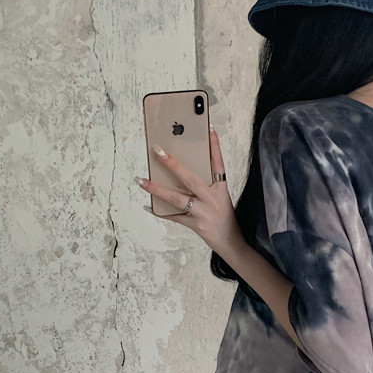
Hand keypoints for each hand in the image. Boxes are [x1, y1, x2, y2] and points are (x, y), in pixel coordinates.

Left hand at [136, 127, 244, 257]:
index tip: (209, 130)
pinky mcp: (196, 225)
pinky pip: (174, 216)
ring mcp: (203, 212)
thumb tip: (181, 171)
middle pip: (190, 178)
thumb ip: (205, 185)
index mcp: (221, 189)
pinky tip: (149, 206)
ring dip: (157, 189)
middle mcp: (212, 199)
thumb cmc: (224, 217)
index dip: (215, 147)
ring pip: (177, 198)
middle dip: (172, 164)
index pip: (218, 164)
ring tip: (142, 180)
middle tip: (158, 151)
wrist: (231, 242)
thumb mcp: (220, 197)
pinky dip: (161, 211)